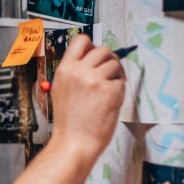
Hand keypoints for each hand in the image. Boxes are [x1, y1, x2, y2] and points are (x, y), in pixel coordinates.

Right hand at [49, 35, 125, 160]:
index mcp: (65, 70)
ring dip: (116, 75)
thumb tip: (93, 61)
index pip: (81, 41)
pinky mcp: (110, 90)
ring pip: (115, 64)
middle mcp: (79, 71)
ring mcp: (95, 80)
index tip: (96, 56)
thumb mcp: (62, 91)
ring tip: (110, 90)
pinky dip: (119, 90)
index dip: (92, 46)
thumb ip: (74, 73)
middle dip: (110, 60)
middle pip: (103, 49)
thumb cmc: (69, 122)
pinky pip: (121, 81)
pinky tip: (111, 102)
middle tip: (111, 73)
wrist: (74, 143)